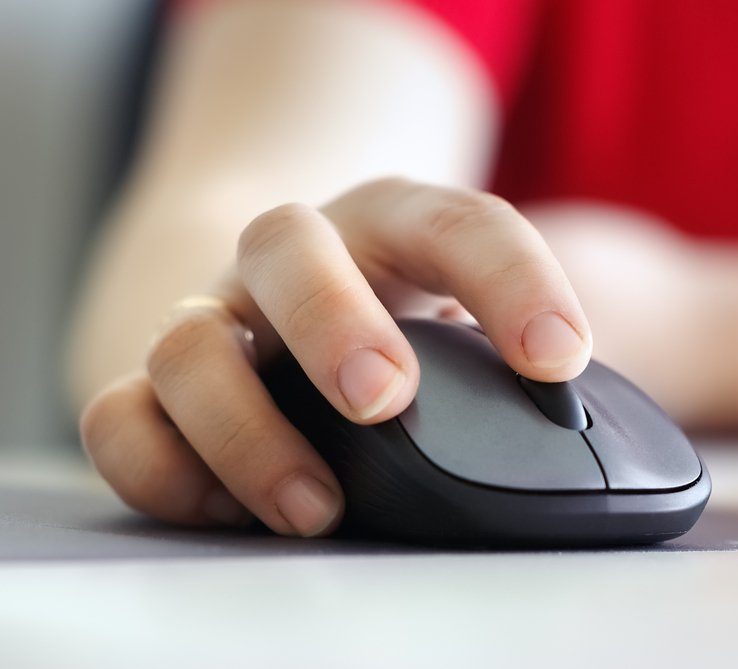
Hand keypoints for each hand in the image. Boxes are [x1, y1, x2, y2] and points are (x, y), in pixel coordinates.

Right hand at [79, 178, 592, 536]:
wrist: (299, 301)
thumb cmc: (404, 317)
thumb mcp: (466, 321)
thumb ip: (506, 371)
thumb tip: (570, 455)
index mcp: (391, 225)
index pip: (457, 223)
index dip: (511, 281)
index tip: (557, 359)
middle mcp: (293, 259)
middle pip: (287, 246)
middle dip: (332, 321)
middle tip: (384, 400)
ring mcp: (219, 318)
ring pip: (188, 342)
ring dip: (247, 429)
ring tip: (317, 508)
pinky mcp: (158, 388)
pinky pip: (119, 418)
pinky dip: (162, 470)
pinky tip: (227, 508)